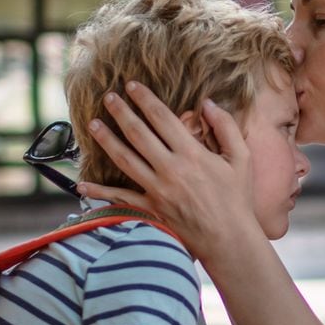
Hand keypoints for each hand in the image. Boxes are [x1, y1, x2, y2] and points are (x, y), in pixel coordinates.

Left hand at [74, 84, 256, 264]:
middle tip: (107, 97)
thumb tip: (208, 103)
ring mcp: (158, 190)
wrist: (229, 239)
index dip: (145, 99)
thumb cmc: (237, 199)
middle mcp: (171, 169)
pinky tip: (82, 184)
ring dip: (107, 140)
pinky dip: (100, 191)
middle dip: (121, 112)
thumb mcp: (242, 158)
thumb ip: (226, 127)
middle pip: (138, 134)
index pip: (162, 118)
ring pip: (125, 159)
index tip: (131, 85)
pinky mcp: (151, 209)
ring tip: (93, 125)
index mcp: (192, 154)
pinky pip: (121, 198)